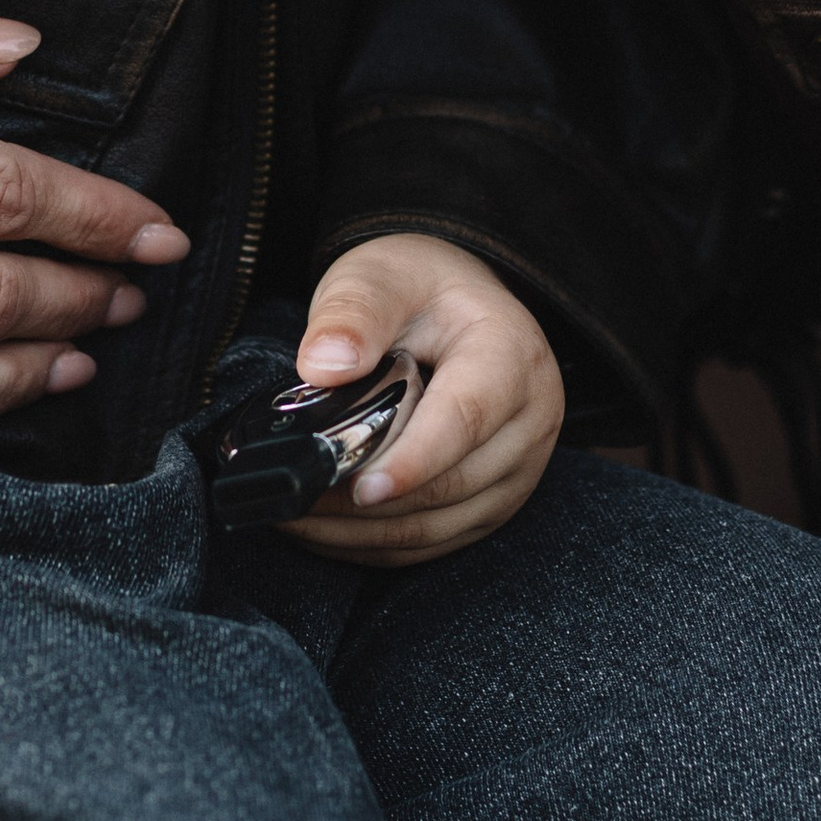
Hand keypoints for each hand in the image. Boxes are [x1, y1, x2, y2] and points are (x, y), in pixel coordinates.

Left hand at [277, 235, 562, 566]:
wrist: (456, 308)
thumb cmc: (417, 289)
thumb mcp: (381, 276)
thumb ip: (352, 312)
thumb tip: (322, 366)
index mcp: (511, 357)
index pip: (466, 420)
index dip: (412, 461)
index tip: (358, 487)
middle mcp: (529, 422)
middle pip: (449, 485)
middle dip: (365, 502)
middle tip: (291, 494)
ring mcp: (517, 471)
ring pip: (437, 526)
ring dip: (361, 532)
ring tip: (293, 513)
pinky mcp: (492, 504)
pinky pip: (433, 542)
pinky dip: (374, 545)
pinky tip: (324, 529)